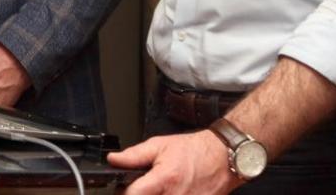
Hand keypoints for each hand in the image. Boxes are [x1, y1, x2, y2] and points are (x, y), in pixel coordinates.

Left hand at [107, 130, 236, 194]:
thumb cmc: (193, 151)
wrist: (221, 158)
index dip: (123, 193)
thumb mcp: (159, 145)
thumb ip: (134, 155)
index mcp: (164, 179)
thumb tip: (114, 160)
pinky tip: (169, 193)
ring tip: (156, 189)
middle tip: (140, 188)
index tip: (122, 189)